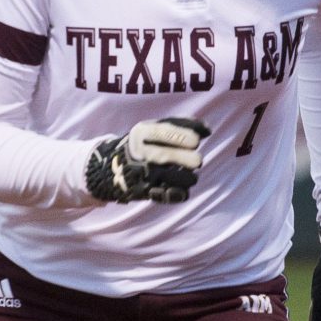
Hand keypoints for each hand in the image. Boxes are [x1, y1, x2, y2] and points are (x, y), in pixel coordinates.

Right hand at [86, 118, 210, 203]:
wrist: (112, 167)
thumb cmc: (145, 143)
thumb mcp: (155, 128)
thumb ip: (182, 125)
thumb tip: (207, 129)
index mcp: (142, 132)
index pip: (164, 132)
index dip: (185, 137)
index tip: (196, 141)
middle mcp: (139, 152)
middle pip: (165, 155)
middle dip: (187, 159)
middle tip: (198, 161)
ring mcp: (141, 172)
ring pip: (167, 176)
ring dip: (186, 177)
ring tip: (191, 176)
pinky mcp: (143, 190)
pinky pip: (164, 195)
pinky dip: (178, 194)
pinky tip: (183, 190)